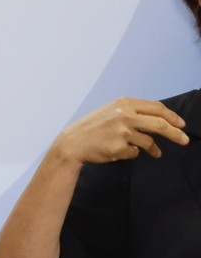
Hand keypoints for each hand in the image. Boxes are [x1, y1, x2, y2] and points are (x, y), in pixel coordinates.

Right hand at [52, 97, 188, 164]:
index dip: (172, 116)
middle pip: (159, 124)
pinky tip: (119, 151)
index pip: (156, 108)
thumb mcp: (111, 112)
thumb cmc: (92, 128)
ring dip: (154, 149)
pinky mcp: (119, 147)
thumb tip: (159, 119)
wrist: (72, 143)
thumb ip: (132, 112)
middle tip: (184, 140)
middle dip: (175, 133)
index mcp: (123, 103)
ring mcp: (122, 131)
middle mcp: (124, 115)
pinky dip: (131, 153)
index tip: (181, 124)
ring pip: (148, 141)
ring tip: (156, 153)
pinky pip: (135, 152)